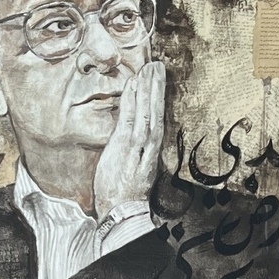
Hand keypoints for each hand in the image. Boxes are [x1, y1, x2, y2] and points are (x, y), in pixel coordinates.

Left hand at [93, 61, 165, 223]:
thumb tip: (130, 137)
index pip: (156, 119)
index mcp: (150, 151)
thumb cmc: (123, 195)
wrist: (121, 213)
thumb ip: (133, 153)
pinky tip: (134, 85)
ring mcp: (138, 146)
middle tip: (157, 65)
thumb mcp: (132, 171)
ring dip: (148, 88)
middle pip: (155, 111)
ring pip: (147, 111)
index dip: (157, 99)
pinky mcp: (125, 147)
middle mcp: (148, 147)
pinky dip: (134, 101)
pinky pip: (131, 118)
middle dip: (156, 87)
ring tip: (149, 68)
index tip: (156, 80)